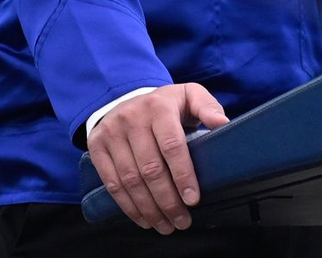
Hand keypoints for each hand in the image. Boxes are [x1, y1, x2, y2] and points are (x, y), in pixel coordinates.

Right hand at [87, 83, 228, 233]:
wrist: (126, 96)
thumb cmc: (166, 104)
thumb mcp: (189, 95)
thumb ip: (208, 107)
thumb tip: (223, 123)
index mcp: (159, 106)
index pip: (171, 145)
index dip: (183, 175)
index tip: (193, 200)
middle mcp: (132, 118)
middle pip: (150, 168)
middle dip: (168, 201)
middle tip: (182, 221)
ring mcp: (112, 132)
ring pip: (130, 180)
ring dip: (150, 209)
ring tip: (166, 225)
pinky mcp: (97, 146)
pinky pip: (112, 183)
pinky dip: (129, 206)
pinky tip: (144, 218)